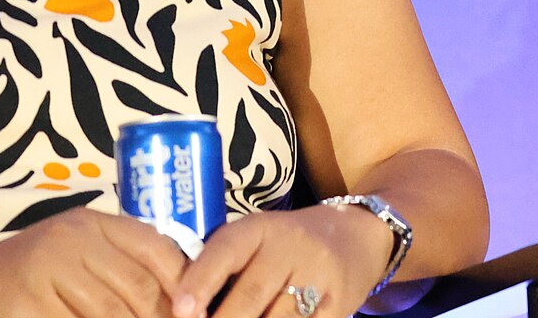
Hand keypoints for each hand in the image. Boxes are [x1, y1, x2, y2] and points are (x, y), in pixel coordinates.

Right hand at [0, 206, 187, 317]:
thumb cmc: (27, 269)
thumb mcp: (76, 246)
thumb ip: (120, 256)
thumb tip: (181, 287)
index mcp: (92, 223)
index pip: (157, 248)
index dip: (184, 282)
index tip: (196, 308)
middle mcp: (73, 241)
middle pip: (138, 287)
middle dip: (161, 315)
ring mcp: (47, 273)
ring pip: (111, 313)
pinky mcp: (27, 306)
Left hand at [174, 207, 392, 317]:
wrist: (357, 237)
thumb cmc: (286, 246)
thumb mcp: (257, 241)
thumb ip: (221, 267)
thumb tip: (181, 311)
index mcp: (262, 229)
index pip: (227, 250)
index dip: (201, 281)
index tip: (182, 309)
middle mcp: (292, 246)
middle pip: (251, 294)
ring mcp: (320, 274)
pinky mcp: (340, 301)